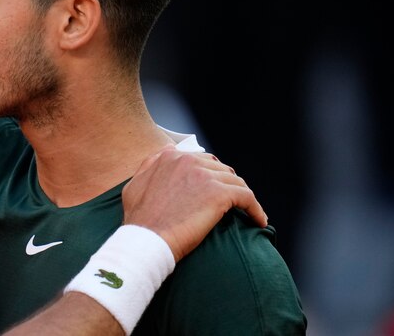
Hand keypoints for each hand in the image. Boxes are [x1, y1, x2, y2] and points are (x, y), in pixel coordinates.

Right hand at [122, 147, 265, 261]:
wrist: (146, 241)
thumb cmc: (139, 221)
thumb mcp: (135, 185)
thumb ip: (151, 165)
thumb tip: (166, 152)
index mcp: (169, 157)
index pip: (200, 160)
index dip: (209, 176)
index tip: (213, 191)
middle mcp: (187, 160)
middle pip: (220, 169)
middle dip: (226, 184)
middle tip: (229, 203)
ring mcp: (204, 175)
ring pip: (235, 182)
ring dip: (241, 197)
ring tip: (245, 212)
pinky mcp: (219, 193)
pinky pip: (247, 197)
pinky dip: (255, 209)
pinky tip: (259, 221)